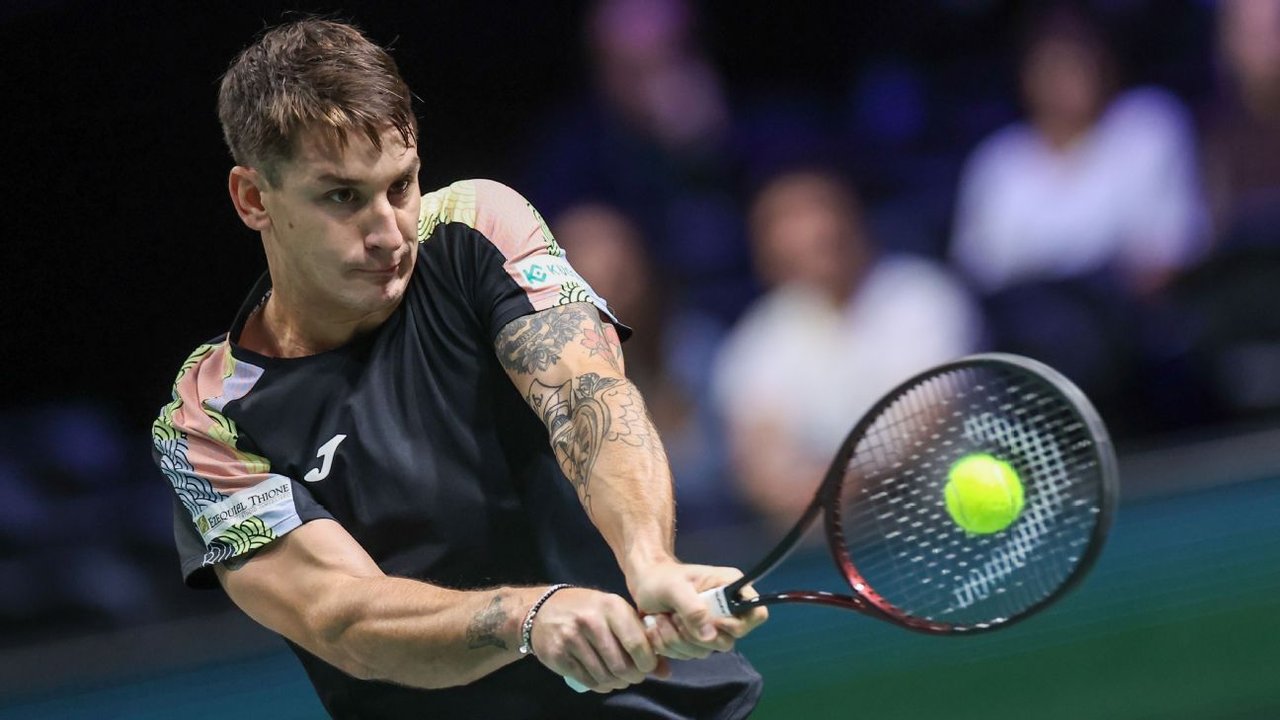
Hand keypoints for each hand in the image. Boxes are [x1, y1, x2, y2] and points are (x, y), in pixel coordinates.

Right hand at [528, 587, 669, 692]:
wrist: (543, 609)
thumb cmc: (588, 609)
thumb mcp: (615, 613)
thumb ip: (641, 638)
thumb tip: (666, 672)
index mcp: (611, 606)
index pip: (637, 643)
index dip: (647, 663)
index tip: (647, 667)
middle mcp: (591, 621)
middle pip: (622, 665)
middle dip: (632, 677)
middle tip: (633, 675)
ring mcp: (572, 638)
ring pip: (605, 676)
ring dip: (617, 683)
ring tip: (618, 677)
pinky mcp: (558, 655)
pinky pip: (588, 681)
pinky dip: (601, 685)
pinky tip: (603, 679)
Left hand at [627, 561, 768, 659]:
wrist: (644, 583)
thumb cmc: (660, 578)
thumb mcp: (674, 587)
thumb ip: (693, 608)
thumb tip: (710, 636)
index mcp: (731, 588)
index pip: (757, 614)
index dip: (736, 624)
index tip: (711, 620)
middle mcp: (727, 610)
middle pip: (728, 640)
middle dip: (695, 634)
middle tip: (675, 617)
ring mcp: (712, 627)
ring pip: (705, 650)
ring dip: (677, 640)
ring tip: (661, 619)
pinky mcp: (696, 640)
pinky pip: (689, 655)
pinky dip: (670, 646)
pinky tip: (659, 628)